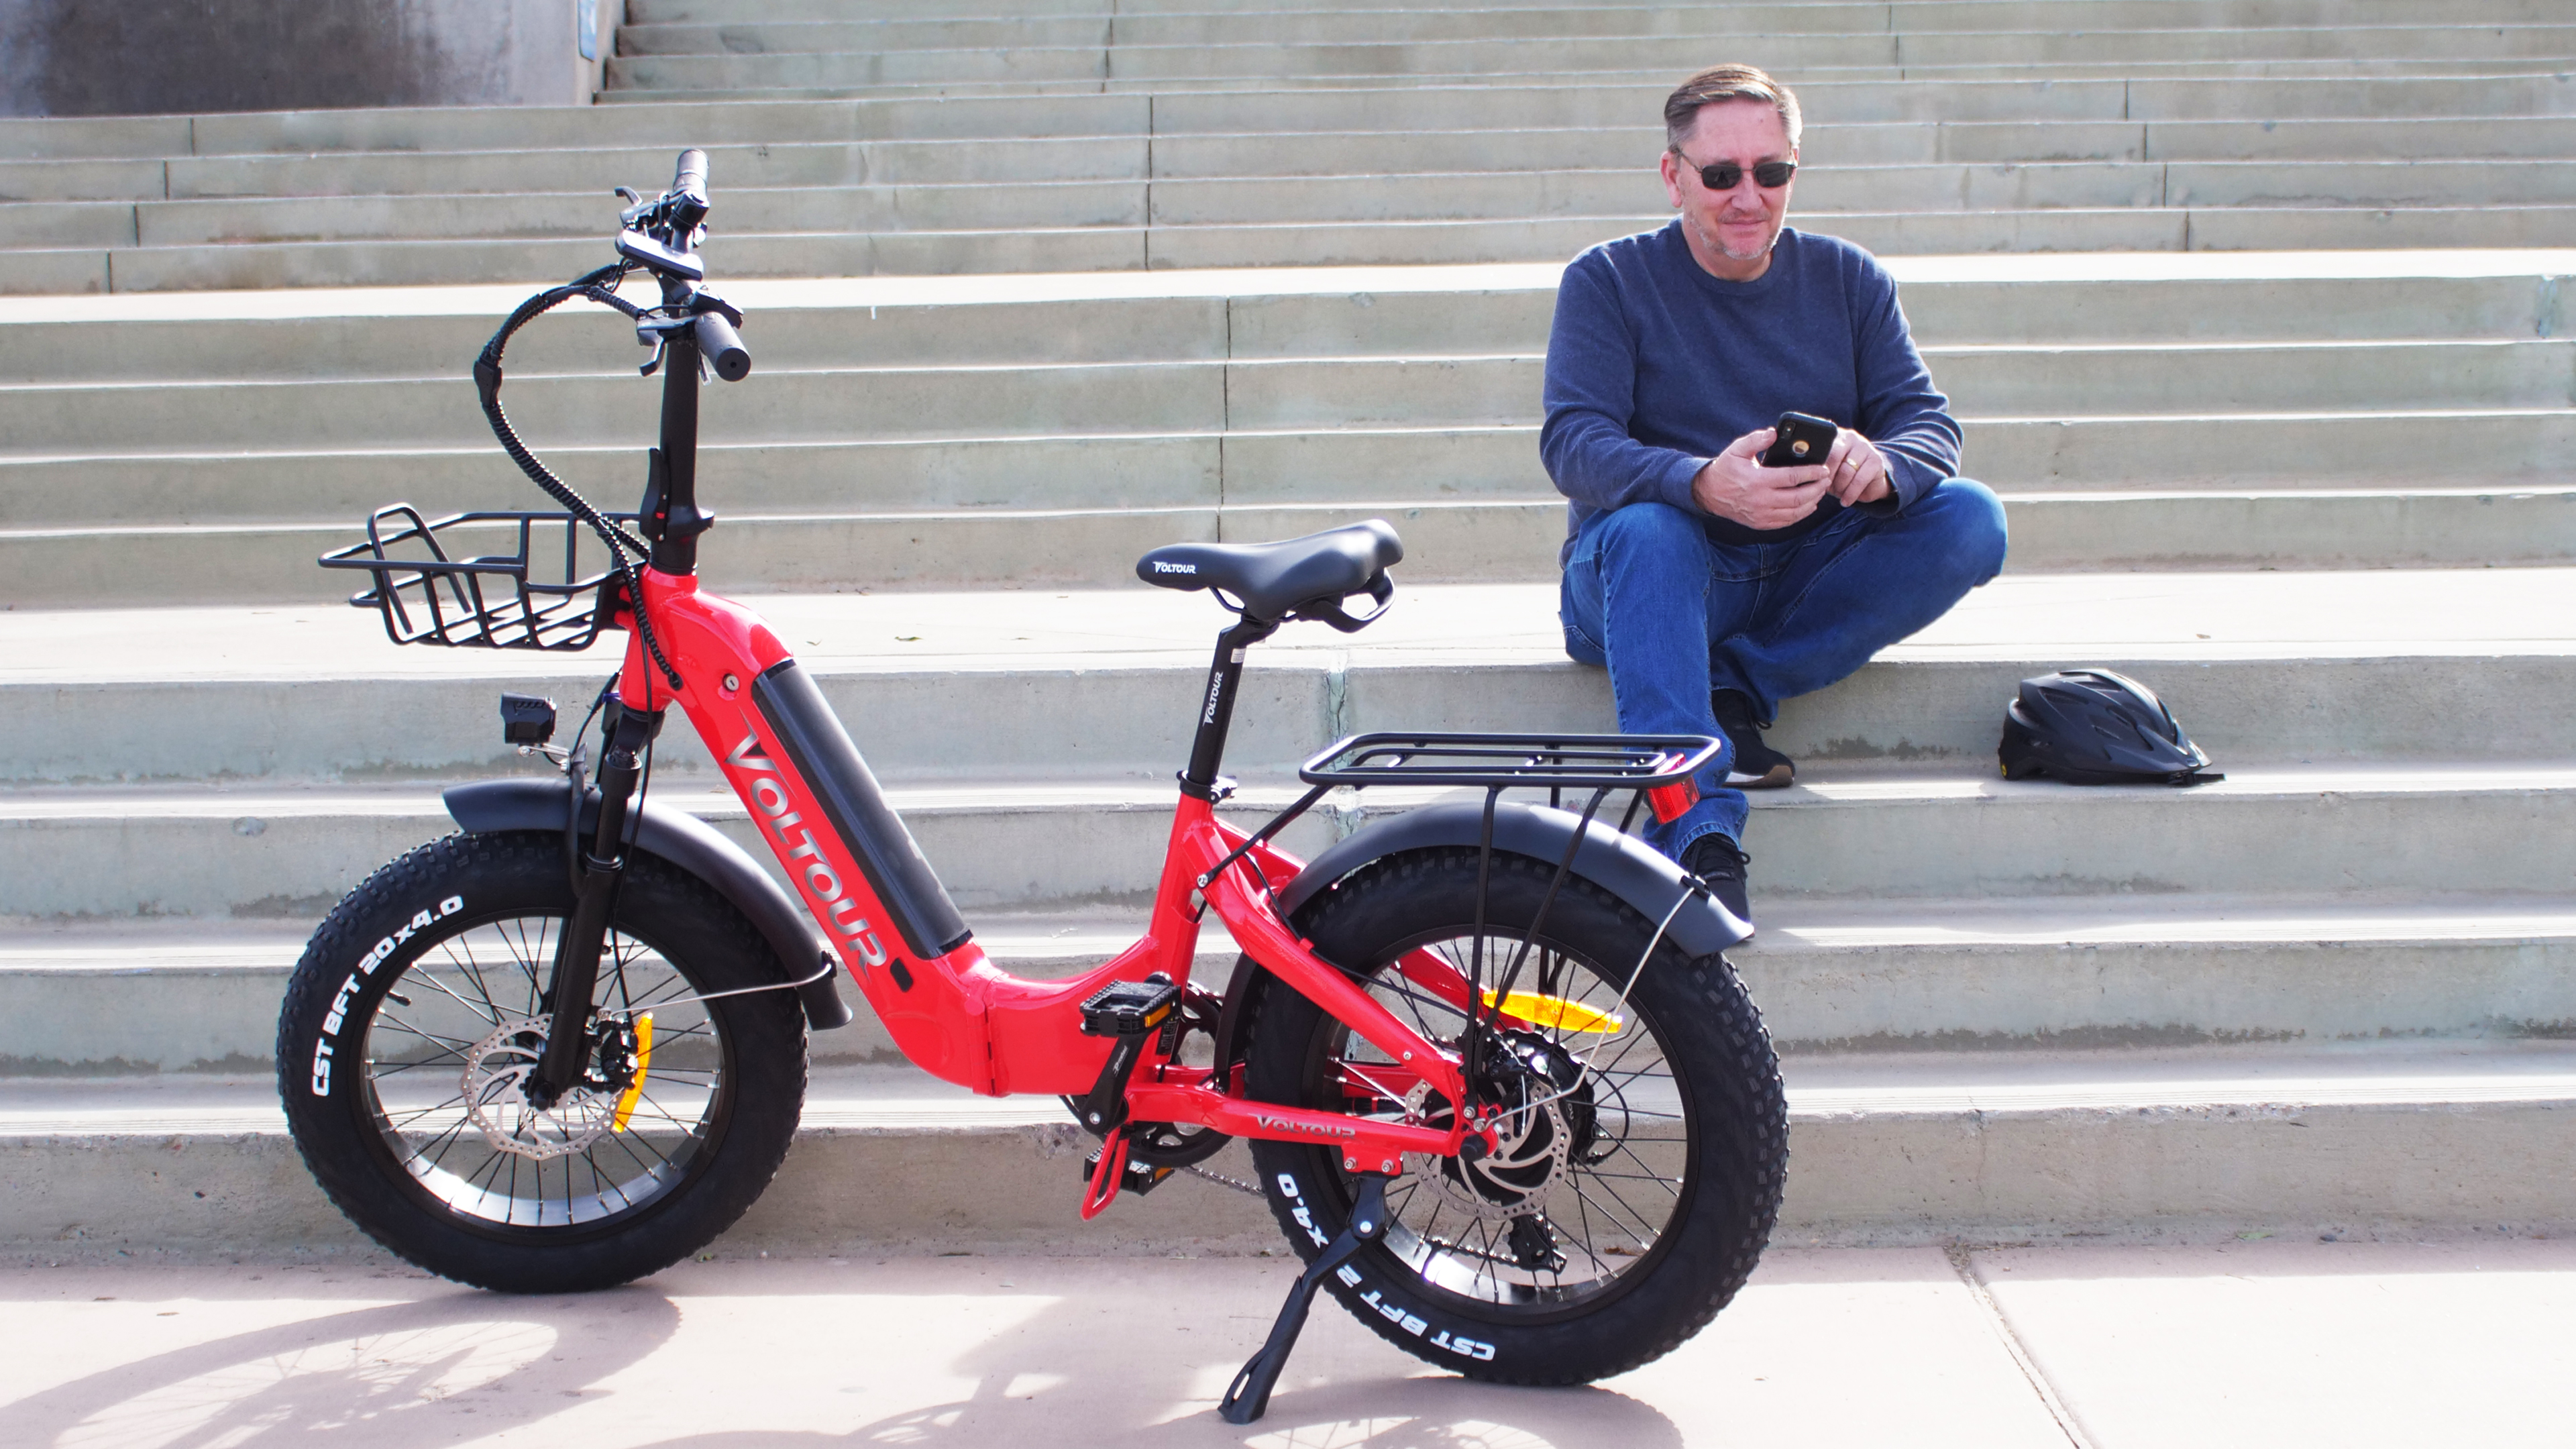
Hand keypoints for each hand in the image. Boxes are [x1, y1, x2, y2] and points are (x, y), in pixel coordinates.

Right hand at [1692, 428, 1830, 529]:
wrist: (1709, 493)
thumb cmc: (1726, 469)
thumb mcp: (1737, 449)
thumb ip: (1756, 439)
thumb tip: (1774, 434)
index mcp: (1757, 480)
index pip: (1792, 477)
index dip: (1811, 473)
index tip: (1823, 469)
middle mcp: (1761, 500)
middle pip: (1798, 497)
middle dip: (1817, 488)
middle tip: (1826, 480)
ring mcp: (1761, 514)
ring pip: (1795, 512)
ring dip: (1812, 501)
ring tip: (1820, 491)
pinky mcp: (1761, 523)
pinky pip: (1787, 521)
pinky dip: (1801, 514)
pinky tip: (1808, 505)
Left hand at [1821, 428, 1893, 506]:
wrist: (1867, 484)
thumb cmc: (1840, 477)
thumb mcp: (1826, 471)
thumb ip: (1818, 467)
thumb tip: (1807, 472)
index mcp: (1834, 436)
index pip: (1822, 448)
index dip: (1817, 467)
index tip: (1815, 480)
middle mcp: (1850, 437)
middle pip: (1834, 457)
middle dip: (1828, 477)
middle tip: (1826, 488)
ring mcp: (1864, 447)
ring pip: (1846, 470)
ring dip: (1840, 487)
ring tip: (1838, 494)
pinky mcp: (1876, 460)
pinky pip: (1860, 479)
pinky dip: (1851, 493)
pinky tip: (1846, 500)